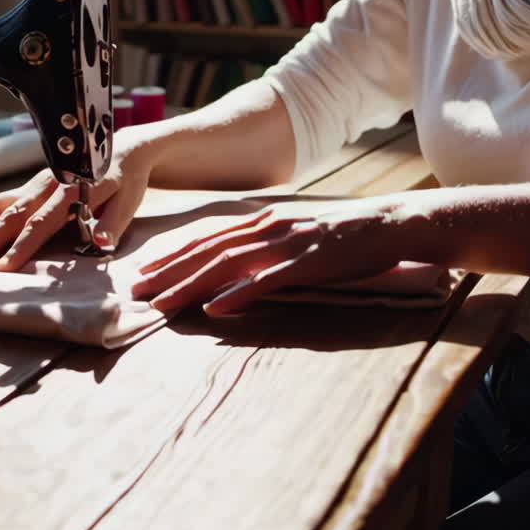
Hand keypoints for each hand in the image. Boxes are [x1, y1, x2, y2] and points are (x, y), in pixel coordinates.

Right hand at [0, 129, 153, 270]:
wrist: (124, 147)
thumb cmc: (127, 180)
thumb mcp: (129, 201)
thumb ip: (113, 223)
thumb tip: (102, 243)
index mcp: (71, 191)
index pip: (42, 224)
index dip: (22, 247)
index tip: (3, 268)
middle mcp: (48, 186)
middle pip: (10, 215)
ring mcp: (35, 184)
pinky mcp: (30, 185)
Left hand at [130, 199, 404, 316]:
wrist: (392, 223)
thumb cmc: (345, 235)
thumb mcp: (298, 234)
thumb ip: (268, 247)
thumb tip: (237, 269)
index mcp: (263, 221)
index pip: (207, 240)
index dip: (173, 258)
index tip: (145, 275)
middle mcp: (268, 227)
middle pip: (208, 251)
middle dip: (169, 273)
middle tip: (137, 293)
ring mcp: (287, 244)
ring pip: (227, 265)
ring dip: (190, 285)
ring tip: (163, 305)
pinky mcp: (309, 263)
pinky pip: (267, 279)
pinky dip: (238, 293)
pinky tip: (215, 308)